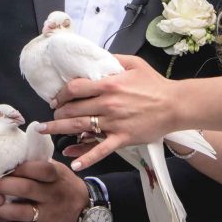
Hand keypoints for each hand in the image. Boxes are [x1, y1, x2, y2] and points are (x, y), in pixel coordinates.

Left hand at [0, 160, 88, 221]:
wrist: (86, 213)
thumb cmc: (66, 187)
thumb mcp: (59, 171)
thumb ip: (40, 164)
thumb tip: (13, 154)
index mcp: (56, 177)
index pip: (38, 168)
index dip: (18, 167)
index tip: (0, 166)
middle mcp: (53, 195)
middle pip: (25, 188)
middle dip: (2, 185)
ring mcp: (48, 215)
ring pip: (20, 212)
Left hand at [40, 54, 178, 170]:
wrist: (175, 105)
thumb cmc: (155, 84)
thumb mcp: (134, 63)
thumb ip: (112, 59)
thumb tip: (94, 58)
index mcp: (109, 84)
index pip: (74, 88)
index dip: (61, 94)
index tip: (56, 98)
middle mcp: (108, 104)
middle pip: (72, 109)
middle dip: (57, 113)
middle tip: (51, 115)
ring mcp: (114, 123)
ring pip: (80, 127)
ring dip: (59, 130)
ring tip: (45, 131)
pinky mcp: (122, 138)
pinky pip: (101, 150)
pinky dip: (87, 157)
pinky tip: (73, 163)